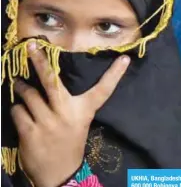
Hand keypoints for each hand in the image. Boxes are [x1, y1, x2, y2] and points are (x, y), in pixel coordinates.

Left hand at [12, 42, 127, 186]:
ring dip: (22, 89)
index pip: (103, 90)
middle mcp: (67, 114)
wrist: (59, 173)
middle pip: (52, 82)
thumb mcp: (77, 123)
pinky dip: (18, 109)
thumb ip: (68, 104)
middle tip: (31, 46)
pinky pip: (18, 110)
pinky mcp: (30, 131)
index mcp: (84, 112)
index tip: (124, 59)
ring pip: (28, 94)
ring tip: (20, 84)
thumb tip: (49, 80)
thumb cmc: (69, 143)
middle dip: (40, 62)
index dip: (115, 74)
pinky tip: (22, 114)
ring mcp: (48, 122)